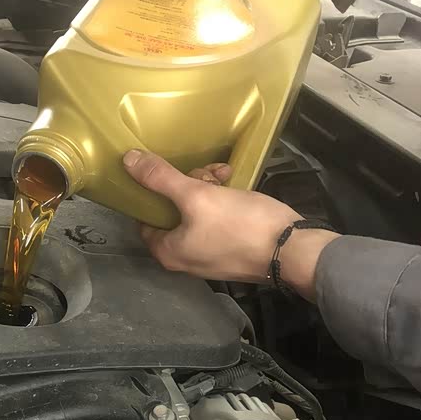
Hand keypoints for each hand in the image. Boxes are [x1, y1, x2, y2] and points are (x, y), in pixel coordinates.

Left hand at [123, 150, 339, 300]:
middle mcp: (183, 258)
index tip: (165, 173)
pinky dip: (222, 199)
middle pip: (172, 212)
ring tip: (223, 174)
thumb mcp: (197, 196)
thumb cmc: (240, 226)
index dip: (152, 193)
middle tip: (204, 174)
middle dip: (187, 185)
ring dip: (207, 187)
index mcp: (168, 252)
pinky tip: (233, 182)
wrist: (293, 249)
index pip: (144, 218)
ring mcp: (208, 254)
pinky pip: (216, 219)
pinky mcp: (230, 247)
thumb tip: (128, 161)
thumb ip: (160, 179)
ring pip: (196, 211)